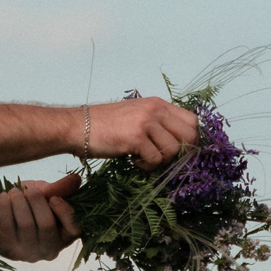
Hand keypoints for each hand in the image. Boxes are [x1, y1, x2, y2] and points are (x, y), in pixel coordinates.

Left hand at [0, 172, 78, 261]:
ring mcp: (27, 253)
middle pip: (47, 225)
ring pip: (26, 225)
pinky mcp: (7, 250)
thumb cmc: (31, 204)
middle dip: (37, 202)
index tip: (53, 198)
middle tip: (30, 191)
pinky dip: (4, 208)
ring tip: (14, 191)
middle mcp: (48, 250)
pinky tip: (3, 197)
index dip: (65, 212)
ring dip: (19, 202)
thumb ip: (61, 189)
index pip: (74, 229)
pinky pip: (6, 227)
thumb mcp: (47, 194)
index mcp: (65, 237)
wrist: (5, 213)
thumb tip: (76, 178)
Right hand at [82, 96, 201, 166]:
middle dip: (181, 153)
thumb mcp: (136, 116)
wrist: (77, 126)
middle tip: (163, 158)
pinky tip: (132, 159)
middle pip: (189, 135)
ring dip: (159, 160)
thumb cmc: (105, 125)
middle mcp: (155, 110)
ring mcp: (146, 122)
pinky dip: (145, 166)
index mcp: (158, 104)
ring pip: (173, 150)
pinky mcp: (136, 137)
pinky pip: (155, 160)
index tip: (183, 152)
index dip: (193, 139)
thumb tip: (181, 146)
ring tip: (141, 157)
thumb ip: (158, 124)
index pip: (193, 120)